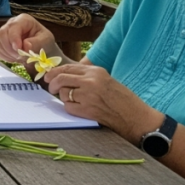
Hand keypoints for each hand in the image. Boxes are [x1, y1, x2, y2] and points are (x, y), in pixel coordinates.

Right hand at [0, 13, 59, 62]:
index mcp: (23, 20)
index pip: (13, 26)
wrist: (41, 49)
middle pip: (2, 33)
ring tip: (19, 57)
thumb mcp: (46, 40)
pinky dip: (5, 56)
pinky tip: (15, 58)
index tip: (19, 49)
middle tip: (19, 56)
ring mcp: (5, 33)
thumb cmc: (44, 41)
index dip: (14, 38)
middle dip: (10, 47)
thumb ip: (36, 42)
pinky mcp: (1, 42)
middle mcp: (11, 24)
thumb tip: (25, 45)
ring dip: (8, 53)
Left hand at [44, 63, 162, 142]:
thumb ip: (86, 76)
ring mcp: (88, 95)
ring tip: (77, 101)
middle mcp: (91, 81)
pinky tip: (80, 109)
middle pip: (61, 78)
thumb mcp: (105, 79)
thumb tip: (62, 75)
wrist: (136, 116)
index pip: (68, 68)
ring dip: (65, 98)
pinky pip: (68, 107)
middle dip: (53, 83)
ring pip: (64, 93)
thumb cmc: (122, 99)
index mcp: (96, 71)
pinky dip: (70, 108)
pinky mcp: (87, 109)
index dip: (55, 72)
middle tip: (52, 88)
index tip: (48, 76)